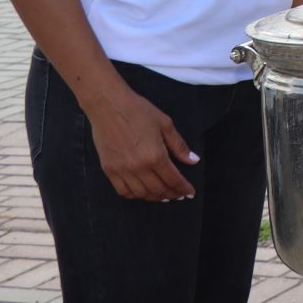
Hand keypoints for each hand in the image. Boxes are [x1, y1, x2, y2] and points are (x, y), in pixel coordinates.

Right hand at [85, 86, 197, 201]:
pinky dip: (134, 195)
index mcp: (155, 156)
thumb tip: (193, 161)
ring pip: (141, 194)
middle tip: (178, 195)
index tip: (190, 192)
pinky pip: (123, 191)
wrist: (108, 105)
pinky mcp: (109, 170)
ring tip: (162, 195)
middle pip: (158, 190)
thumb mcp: (165, 124)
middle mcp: (139, 167)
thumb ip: (179, 145)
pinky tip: (141, 191)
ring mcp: (122, 170)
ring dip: (154, 197)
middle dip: (171, 194)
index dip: (183, 188)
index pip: (173, 179)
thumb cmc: (139, 111)